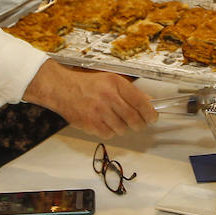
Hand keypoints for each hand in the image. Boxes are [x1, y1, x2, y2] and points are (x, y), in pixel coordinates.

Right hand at [24, 61, 155, 138]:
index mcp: (116, 84)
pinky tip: (105, 123)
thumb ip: (130, 91)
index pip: (140, 102)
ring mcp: (99, 112)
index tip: (153, 117)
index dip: (150, 113)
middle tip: (139, 123)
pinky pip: (109, 134)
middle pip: (133, 118)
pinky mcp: (90, 124)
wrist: (62, 89)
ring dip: (123, 127)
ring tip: (116, 120)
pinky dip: (110, 132)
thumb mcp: (111, 80)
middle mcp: (108, 97)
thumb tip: (148, 102)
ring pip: (122, 128)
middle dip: (139, 124)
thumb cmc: (87, 84)